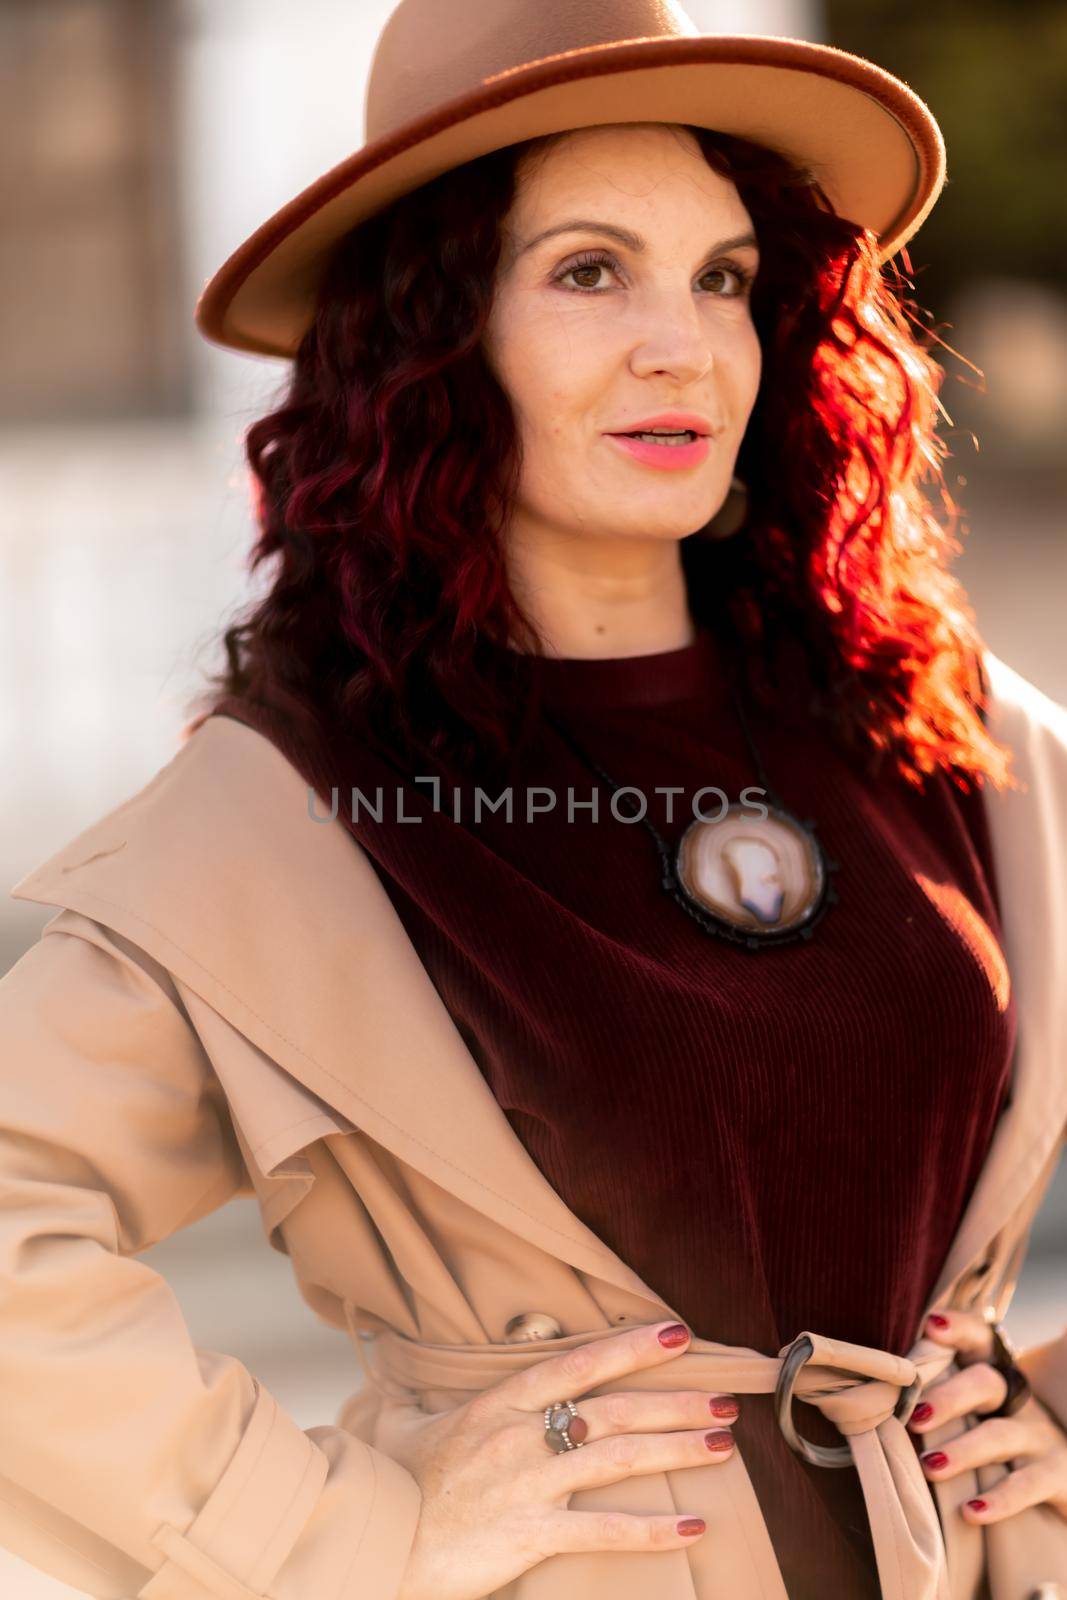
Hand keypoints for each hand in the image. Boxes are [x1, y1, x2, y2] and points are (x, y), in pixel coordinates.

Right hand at [374, 1319, 739, 1599]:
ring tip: (722, 1445)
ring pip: (618, 1459)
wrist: (376, 1544)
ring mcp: (527, 1485)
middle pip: (613, 1409)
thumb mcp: (406, 1424)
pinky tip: (692, 1528)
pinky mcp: (529, 1536)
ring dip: (677, 1449)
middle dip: (675, 1400)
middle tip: (725, 1397)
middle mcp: (519, 1436)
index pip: (578, 1363)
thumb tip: (407, 1372)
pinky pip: (602, 1532)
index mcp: (498, 1403)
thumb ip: (423, 1397)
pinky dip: (653, 1532)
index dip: (631, 1346)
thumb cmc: (391, 1484)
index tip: (678, 1334)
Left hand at [907, 1308, 1066, 1524]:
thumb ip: (939, 1399)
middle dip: (949, 1397)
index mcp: (997, 1377)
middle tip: (915, 1417)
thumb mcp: (978, 1413)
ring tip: (930, 1466)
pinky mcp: (1057, 1476)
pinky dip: (999, 1500)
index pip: (980, 1340)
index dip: (959, 1328)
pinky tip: (970, 1511)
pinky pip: (1027, 1487)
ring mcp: (1040, 1437)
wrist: (1062, 1479)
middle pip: (985, 1383)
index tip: (932, 1326)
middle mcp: (1019, 1401)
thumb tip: (876, 1400)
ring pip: (1000, 1435)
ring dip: (963, 1450)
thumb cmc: (1000, 1442)